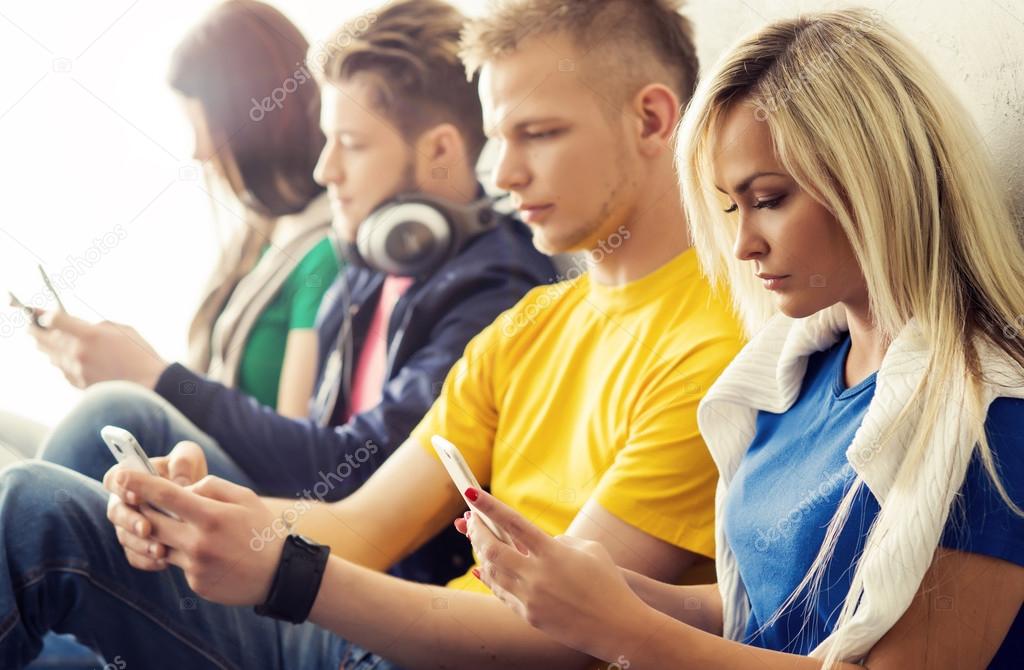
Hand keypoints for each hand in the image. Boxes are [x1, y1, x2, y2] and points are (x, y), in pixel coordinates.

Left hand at [30, 311, 166, 388]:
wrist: (150, 385)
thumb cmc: (141, 355)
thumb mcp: (122, 330)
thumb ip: (96, 326)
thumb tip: (80, 328)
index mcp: (90, 335)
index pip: (55, 319)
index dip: (44, 315)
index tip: (40, 313)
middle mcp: (79, 353)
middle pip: (44, 339)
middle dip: (36, 330)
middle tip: (31, 326)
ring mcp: (77, 370)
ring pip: (50, 356)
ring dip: (45, 347)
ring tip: (40, 340)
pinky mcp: (79, 384)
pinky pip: (61, 370)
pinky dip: (60, 363)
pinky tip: (60, 358)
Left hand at [105, 465, 282, 606]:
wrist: (280, 575)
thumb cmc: (262, 529)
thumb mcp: (244, 497)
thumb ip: (210, 486)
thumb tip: (182, 491)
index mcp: (211, 516)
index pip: (166, 496)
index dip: (139, 483)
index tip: (120, 474)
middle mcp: (198, 542)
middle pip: (151, 522)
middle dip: (136, 509)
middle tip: (129, 498)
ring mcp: (195, 566)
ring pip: (159, 545)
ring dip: (157, 533)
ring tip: (172, 524)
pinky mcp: (195, 583)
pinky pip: (177, 563)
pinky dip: (181, 552)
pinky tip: (204, 551)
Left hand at [455, 489, 649, 661]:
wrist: (618, 627)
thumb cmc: (608, 583)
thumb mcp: (589, 550)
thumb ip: (559, 541)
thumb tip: (533, 542)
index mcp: (553, 553)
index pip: (513, 523)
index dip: (488, 506)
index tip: (470, 493)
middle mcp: (537, 575)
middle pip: (492, 549)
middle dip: (476, 531)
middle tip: (469, 520)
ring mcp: (531, 598)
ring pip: (491, 572)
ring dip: (481, 554)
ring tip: (477, 540)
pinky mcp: (529, 616)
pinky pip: (501, 593)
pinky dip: (490, 578)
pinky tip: (483, 569)